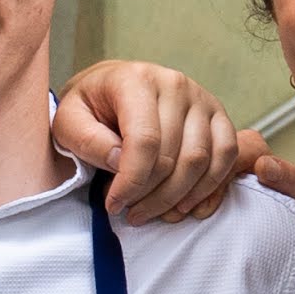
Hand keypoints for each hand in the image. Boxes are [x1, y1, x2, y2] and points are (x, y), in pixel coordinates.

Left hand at [57, 61, 291, 221]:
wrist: (112, 87)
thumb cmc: (90, 107)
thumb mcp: (68, 120)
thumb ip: (88, 140)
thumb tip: (121, 162)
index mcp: (136, 80)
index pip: (145, 141)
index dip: (131, 181)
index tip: (114, 204)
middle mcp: (176, 85)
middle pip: (175, 156)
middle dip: (151, 196)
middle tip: (130, 213)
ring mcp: (202, 99)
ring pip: (202, 161)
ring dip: (178, 198)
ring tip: (152, 212)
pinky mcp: (218, 116)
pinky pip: (226, 157)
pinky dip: (209, 188)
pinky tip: (183, 205)